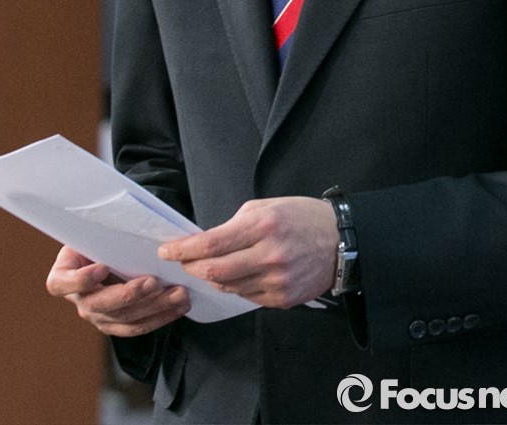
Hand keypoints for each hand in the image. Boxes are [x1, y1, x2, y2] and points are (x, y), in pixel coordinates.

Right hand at [45, 245, 189, 336]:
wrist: (106, 250)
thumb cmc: (98, 238)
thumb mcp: (92, 231)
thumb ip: (99, 233)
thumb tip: (125, 223)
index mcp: (63, 275)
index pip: (62, 283)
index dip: (81, 280)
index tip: (102, 267)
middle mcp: (78, 300)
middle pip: (99, 305)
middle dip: (128, 295)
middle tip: (153, 282)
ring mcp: (97, 316)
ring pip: (124, 319)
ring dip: (154, 307)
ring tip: (177, 294)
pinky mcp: (116, 324)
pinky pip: (138, 326)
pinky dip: (160, 317)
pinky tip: (178, 306)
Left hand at [158, 197, 336, 309]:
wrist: (340, 241)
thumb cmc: (299, 217)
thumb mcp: (266, 207)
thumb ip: (235, 224)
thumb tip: (206, 243)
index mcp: (263, 226)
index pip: (211, 244)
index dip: (183, 250)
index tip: (166, 250)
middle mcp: (270, 255)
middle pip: (215, 271)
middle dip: (191, 267)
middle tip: (181, 262)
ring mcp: (277, 281)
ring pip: (228, 287)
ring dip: (212, 278)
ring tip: (206, 268)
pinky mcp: (283, 299)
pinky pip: (247, 297)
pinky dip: (235, 287)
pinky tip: (235, 276)